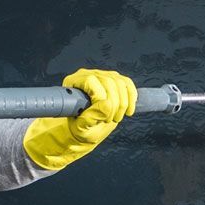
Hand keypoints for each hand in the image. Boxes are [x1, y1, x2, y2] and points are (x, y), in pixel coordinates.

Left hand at [23, 69, 137, 171]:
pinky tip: (129, 110)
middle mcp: (86, 75)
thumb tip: (107, 105)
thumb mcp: (81, 128)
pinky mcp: (114, 79)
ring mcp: (101, 75)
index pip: (91, 81)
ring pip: (120, 82)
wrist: (87, 128)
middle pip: (108, 81)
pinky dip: (132, 97)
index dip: (102, 99)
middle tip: (111, 120)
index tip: (104, 117)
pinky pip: (127, 83)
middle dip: (115, 104)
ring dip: (123, 103)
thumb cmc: (80, 128)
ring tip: (117, 118)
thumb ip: (90, 118)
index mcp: (72, 83)